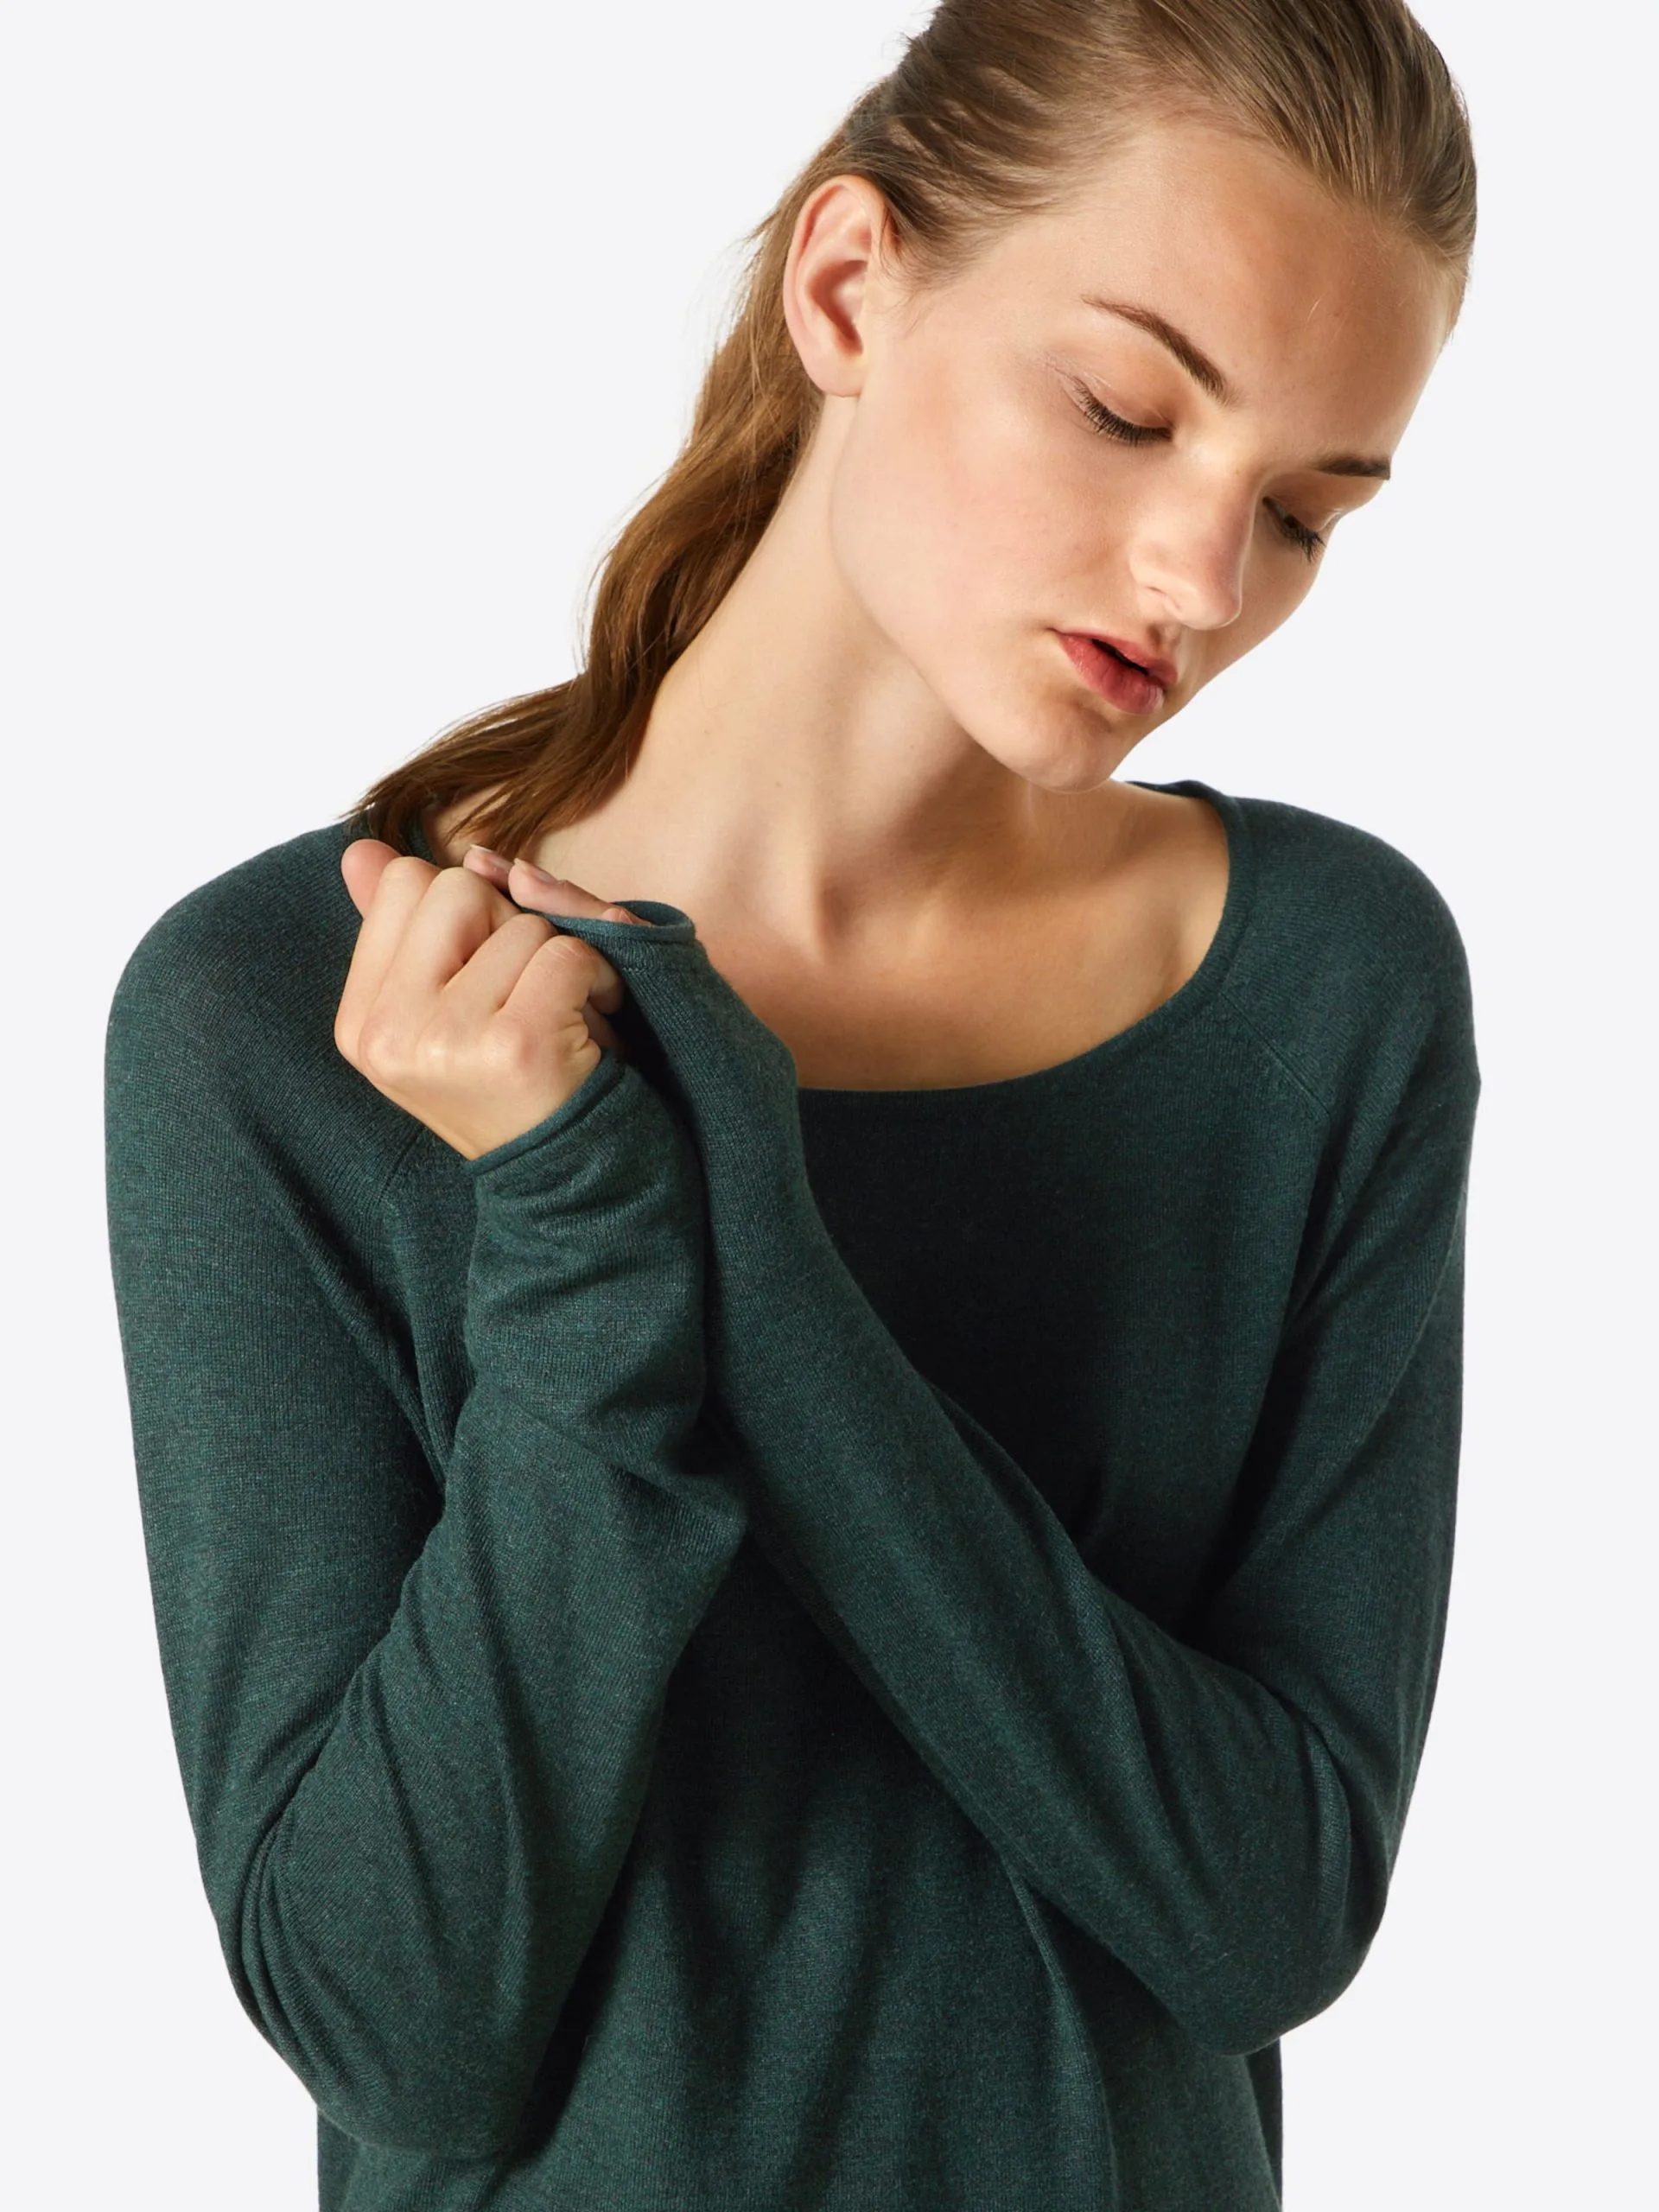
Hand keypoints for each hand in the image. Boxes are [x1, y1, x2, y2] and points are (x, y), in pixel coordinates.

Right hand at [335, 837, 647, 1159]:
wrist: (570, 1187)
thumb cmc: (516, 1086)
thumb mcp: (446, 1012)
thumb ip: (405, 932)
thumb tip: (360, 851)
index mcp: (361, 1021)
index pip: (403, 883)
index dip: (466, 912)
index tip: (486, 975)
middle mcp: (388, 1033)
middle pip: (455, 889)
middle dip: (510, 927)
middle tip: (527, 995)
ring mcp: (444, 1040)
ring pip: (520, 922)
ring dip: (561, 962)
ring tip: (561, 1022)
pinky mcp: (511, 1046)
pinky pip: (564, 952)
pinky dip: (600, 979)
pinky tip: (592, 1028)